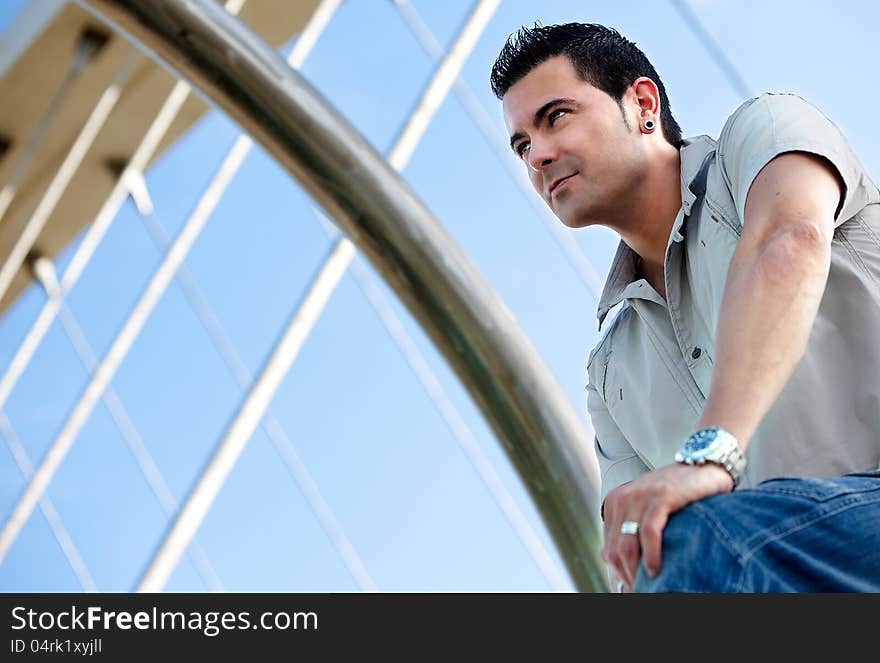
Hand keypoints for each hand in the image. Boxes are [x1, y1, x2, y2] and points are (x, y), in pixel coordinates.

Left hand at [601, 462, 733, 590]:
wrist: (703, 463)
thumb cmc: (678, 493)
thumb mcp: (647, 509)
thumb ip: (631, 530)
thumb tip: (616, 564)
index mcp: (614, 503)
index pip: (608, 549)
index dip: (620, 574)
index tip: (634, 587)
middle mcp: (621, 498)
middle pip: (615, 551)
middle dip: (628, 576)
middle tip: (644, 590)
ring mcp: (639, 496)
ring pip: (626, 545)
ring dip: (637, 571)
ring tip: (652, 584)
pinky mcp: (659, 496)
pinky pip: (647, 532)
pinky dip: (651, 554)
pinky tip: (656, 568)